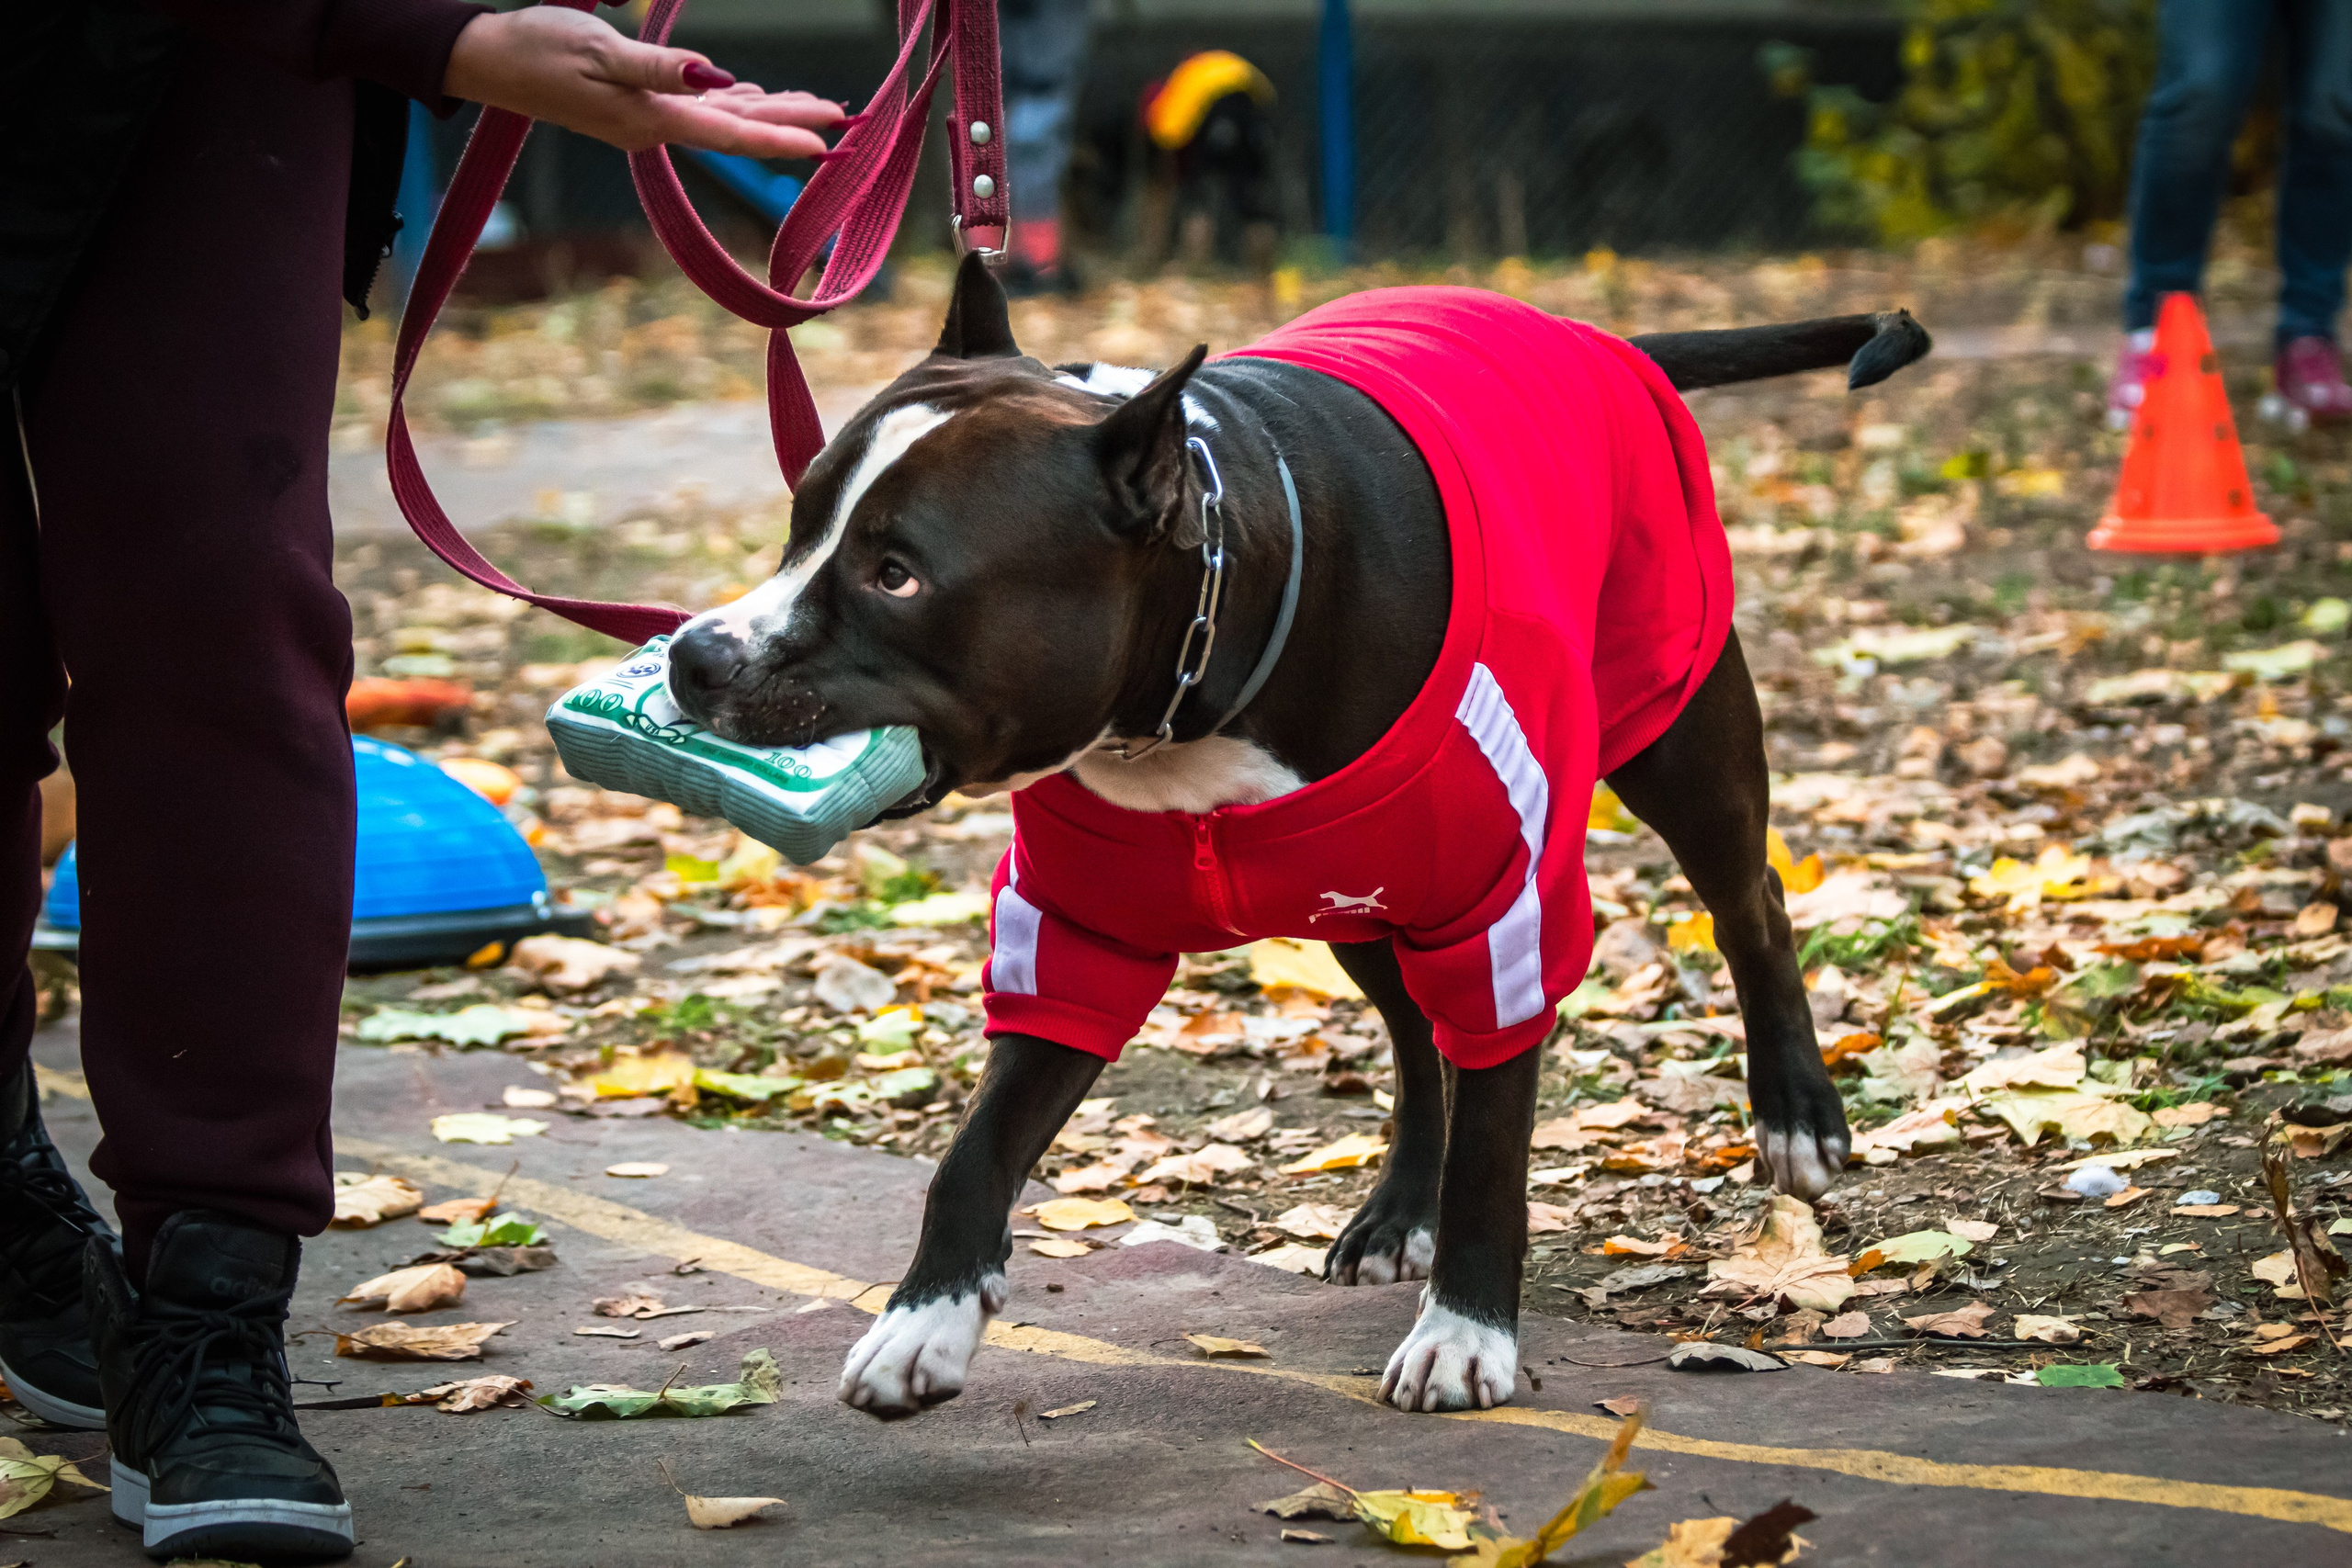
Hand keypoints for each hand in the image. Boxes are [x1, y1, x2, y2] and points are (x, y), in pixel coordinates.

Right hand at [444, 7, 843, 158]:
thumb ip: (658, 68)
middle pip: (738, 128)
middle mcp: (656, 127)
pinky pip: (698, 109)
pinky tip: (753, 97)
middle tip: (843, 116)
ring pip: (723, 118)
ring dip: (770, 114)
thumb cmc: (540, 48)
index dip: (782, 138)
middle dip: (792, 122)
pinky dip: (732, 103)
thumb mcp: (602, 50)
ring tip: (816, 106)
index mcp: (652, 119)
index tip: (826, 142)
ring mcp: (646, 119)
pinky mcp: (636, 106)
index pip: (732, 133)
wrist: (489, 60)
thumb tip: (713, 77)